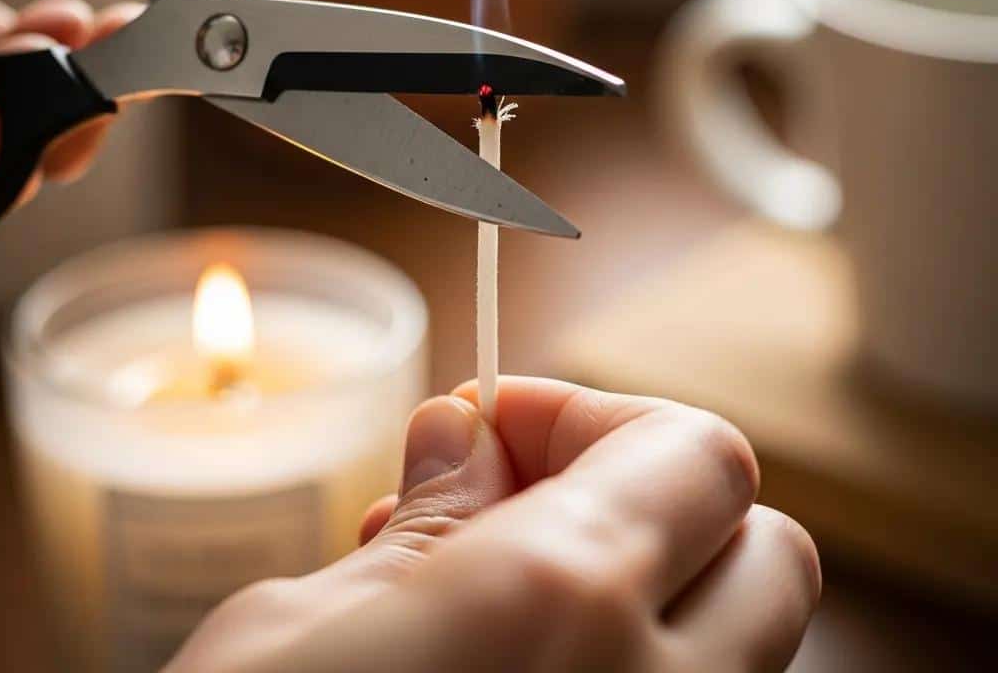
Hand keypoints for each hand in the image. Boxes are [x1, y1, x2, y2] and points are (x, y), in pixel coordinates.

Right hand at [170, 378, 819, 672]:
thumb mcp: (298, 628)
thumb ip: (422, 520)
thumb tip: (465, 434)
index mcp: (566, 601)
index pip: (700, 452)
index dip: (598, 414)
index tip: (502, 423)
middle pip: (763, 546)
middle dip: (656, 496)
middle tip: (522, 495)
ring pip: (741, 649)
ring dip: (649, 591)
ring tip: (501, 592)